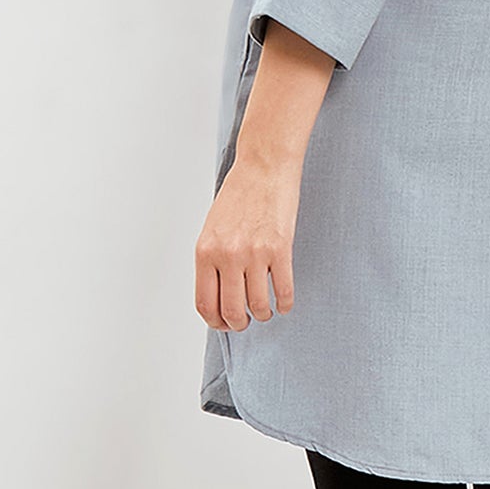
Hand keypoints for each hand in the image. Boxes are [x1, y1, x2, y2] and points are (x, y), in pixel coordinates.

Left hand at [194, 150, 301, 331]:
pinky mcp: (280, 248)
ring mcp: (254, 253)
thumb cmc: (240, 192)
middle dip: (239, 323)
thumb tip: (220, 292)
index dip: (216, 321)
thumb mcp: (213, 227)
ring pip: (258, 305)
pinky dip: (284, 303)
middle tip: (246, 321)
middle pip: (232, 311)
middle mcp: (227, 255)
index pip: (205, 303)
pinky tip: (283, 302)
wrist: (264, 164)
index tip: (224, 323)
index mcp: (205, 251)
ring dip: (263, 313)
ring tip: (265, 310)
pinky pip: (283, 290)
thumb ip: (213, 259)